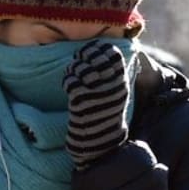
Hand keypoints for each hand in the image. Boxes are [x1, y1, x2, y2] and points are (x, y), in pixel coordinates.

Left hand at [63, 40, 128, 169]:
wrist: (99, 140)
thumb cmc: (106, 115)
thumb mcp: (117, 93)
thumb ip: (113, 74)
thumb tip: (103, 52)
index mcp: (121, 82)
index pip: (112, 54)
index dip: (98, 49)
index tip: (90, 51)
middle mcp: (110, 85)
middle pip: (94, 57)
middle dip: (84, 56)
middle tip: (79, 61)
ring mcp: (95, 91)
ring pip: (80, 66)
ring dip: (74, 68)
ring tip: (74, 75)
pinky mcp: (80, 98)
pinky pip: (70, 79)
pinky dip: (67, 80)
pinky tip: (68, 87)